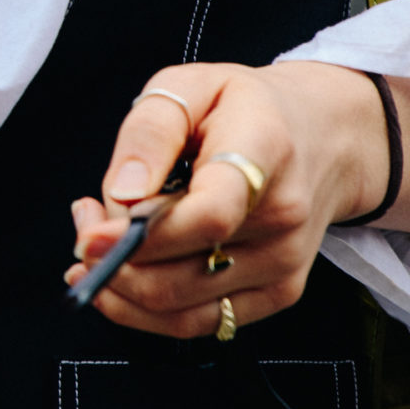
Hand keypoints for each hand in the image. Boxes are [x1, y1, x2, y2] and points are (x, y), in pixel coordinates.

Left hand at [61, 61, 388, 339]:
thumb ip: (150, 132)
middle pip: (182, 271)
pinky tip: (121, 274)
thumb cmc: (247, 108)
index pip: (211, 213)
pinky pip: (198, 323)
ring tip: (100, 240)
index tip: (90, 234)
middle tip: (85, 222)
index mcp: (264, 151)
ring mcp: (284, 262)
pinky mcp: (278, 294)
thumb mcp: (190, 84)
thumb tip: (123, 194)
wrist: (324, 136)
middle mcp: (282, 216)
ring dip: (120, 285)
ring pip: (180, 307)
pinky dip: (143, 309)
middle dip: (111, 259)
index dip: (144, 235)